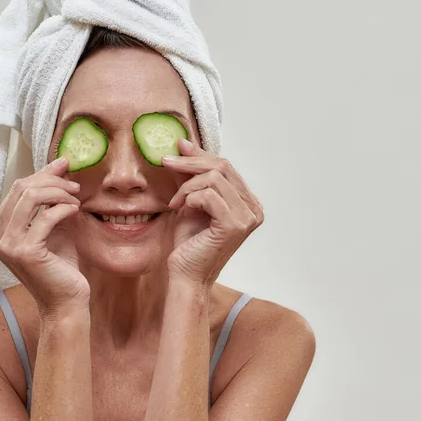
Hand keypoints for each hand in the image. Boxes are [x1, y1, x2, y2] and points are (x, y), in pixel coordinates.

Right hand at [0, 157, 88, 316]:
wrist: (66, 299)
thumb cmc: (60, 263)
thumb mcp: (54, 224)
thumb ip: (51, 198)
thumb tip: (61, 164)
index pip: (17, 188)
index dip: (43, 174)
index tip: (65, 166)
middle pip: (22, 189)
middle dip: (52, 181)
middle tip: (75, 186)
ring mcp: (6, 245)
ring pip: (31, 197)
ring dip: (59, 193)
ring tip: (76, 199)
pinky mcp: (24, 252)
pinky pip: (45, 217)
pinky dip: (64, 209)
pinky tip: (75, 210)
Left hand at [161, 139, 263, 286]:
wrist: (185, 275)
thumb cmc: (189, 244)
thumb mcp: (189, 201)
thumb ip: (190, 175)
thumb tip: (184, 145)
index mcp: (248, 202)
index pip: (226, 166)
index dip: (200, 155)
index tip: (177, 148)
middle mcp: (254, 209)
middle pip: (223, 167)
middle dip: (191, 162)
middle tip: (166, 161)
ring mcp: (248, 217)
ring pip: (215, 178)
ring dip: (187, 185)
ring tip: (174, 201)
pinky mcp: (235, 225)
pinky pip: (209, 195)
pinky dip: (189, 197)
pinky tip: (179, 208)